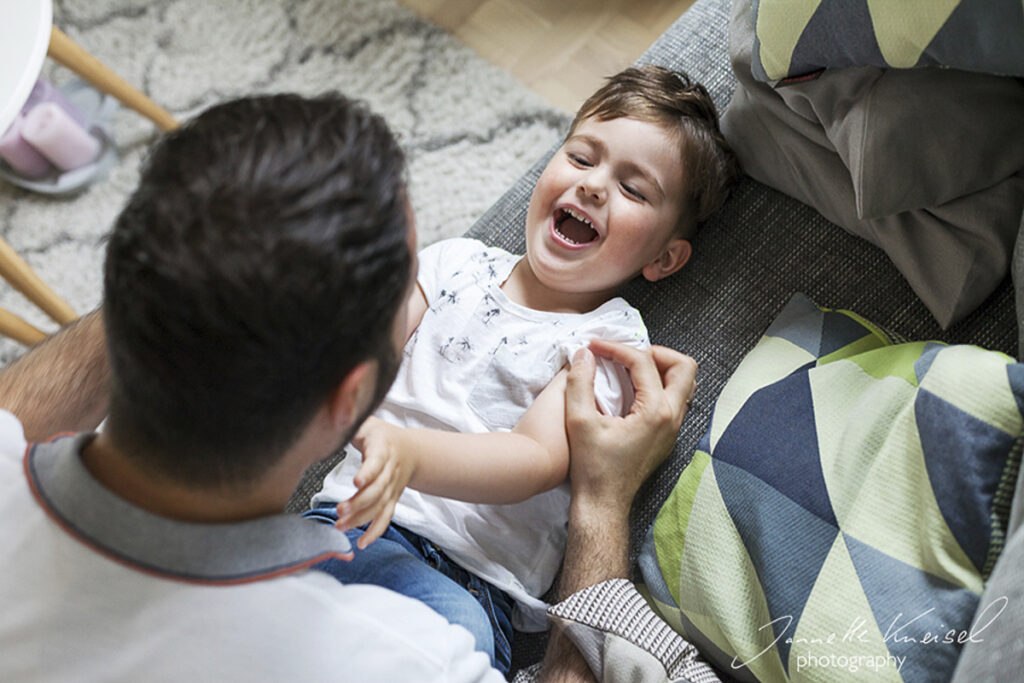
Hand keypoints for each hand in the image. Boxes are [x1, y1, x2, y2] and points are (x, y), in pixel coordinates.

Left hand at [338, 416, 415, 548]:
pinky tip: (361, 543)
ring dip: (362, 519)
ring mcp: (393, 488)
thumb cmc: (381, 435)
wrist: (411, 451)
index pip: (377, 462)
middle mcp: (391, 470)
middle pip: (378, 489)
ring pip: (380, 506)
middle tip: (340, 511)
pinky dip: (375, 532)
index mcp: (383, 448)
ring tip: (340, 527)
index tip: (356, 482)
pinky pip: (385, 518)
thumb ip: (350, 419)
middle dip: (359, 502)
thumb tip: (334, 416)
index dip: (368, 472)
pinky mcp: (391, 500)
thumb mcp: (367, 422)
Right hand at [564, 339, 696, 516]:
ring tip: (630, 368)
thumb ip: (579, 382)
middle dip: (653, 352)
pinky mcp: (667, 437)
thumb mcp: (579, 421)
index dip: (616, 348)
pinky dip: (658, 386)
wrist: (603, 503)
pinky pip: (674, 400)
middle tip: (625, 354)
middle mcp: (672, 418)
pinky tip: (631, 391)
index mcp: (655, 412)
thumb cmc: (592, 467)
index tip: (594, 347)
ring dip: (660, 368)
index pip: (643, 362)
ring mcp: (673, 430)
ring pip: (684, 383)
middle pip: (683, 366)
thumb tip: (583, 354)